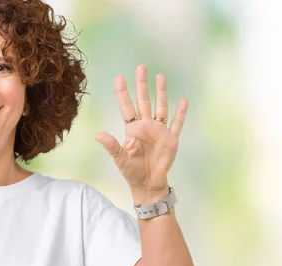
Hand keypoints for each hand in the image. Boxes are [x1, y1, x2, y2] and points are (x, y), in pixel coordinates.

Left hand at [95, 65, 187, 194]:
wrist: (148, 183)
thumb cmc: (132, 171)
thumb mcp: (120, 159)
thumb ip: (112, 146)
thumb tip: (98, 135)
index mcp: (132, 129)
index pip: (127, 107)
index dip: (123, 93)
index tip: (119, 77)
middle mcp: (146, 126)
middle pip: (144, 101)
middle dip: (142, 85)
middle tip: (141, 67)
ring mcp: (159, 131)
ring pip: (160, 107)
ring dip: (161, 92)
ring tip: (160, 76)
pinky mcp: (171, 139)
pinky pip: (177, 123)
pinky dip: (181, 113)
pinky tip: (183, 100)